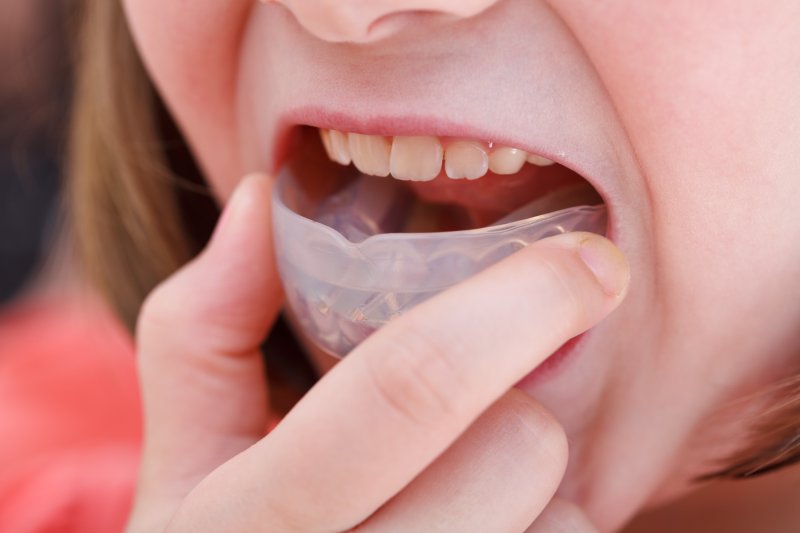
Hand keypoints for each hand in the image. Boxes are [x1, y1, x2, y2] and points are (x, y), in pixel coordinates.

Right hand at [127, 173, 627, 531]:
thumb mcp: (184, 461)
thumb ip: (202, 331)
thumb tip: (260, 200)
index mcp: (247, 524)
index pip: (408, 389)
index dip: (513, 303)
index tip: (587, 258)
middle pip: (519, 447)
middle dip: (513, 408)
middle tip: (467, 423)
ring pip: (568, 519)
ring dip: (532, 489)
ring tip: (458, 501)